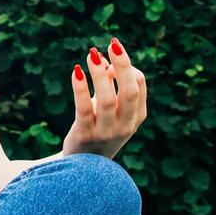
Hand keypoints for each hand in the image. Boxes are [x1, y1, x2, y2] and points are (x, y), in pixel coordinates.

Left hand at [62, 37, 146, 158]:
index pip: (138, 85)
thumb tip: (102, 60)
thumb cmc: (98, 131)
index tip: (109, 57)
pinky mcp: (84, 136)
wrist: (82, 169)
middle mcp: (125, 126)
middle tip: (113, 45)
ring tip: (91, 54)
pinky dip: (81, 88)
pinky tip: (76, 71)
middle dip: (123, 65)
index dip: (125, 67)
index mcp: (136, 117)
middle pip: (129, 91)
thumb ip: (111, 87)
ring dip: (100, 74)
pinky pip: (84, 109)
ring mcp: (106, 133)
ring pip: (108, 99)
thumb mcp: (111, 111)